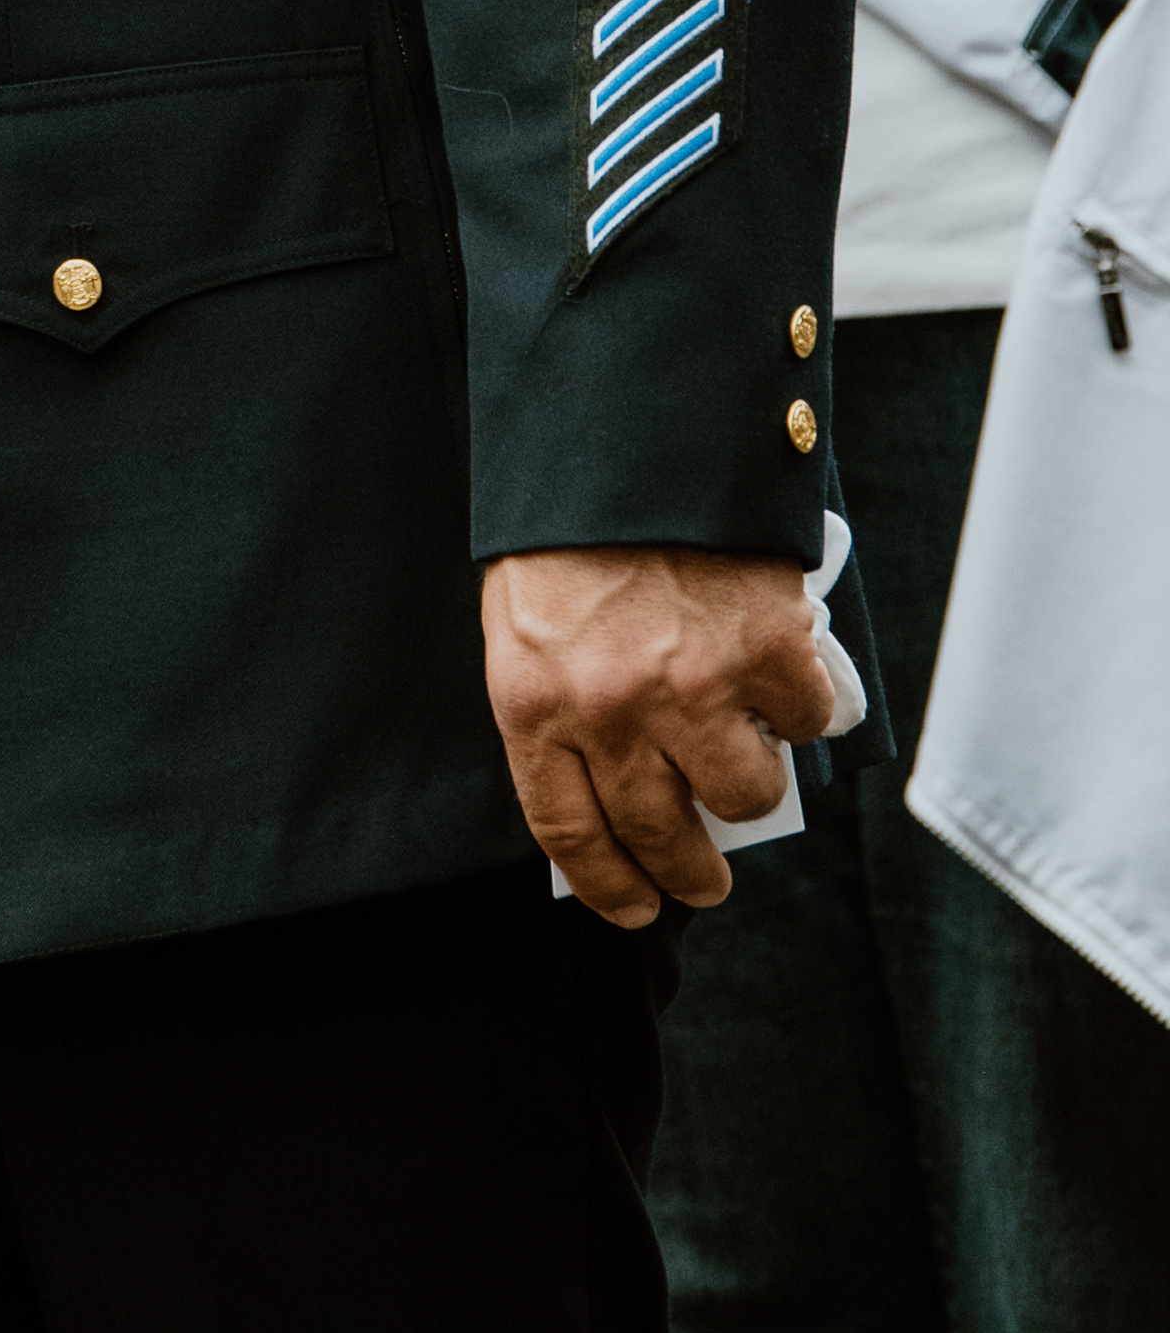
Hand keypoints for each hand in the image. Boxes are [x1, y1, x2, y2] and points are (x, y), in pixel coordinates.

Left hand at [483, 541, 834, 922]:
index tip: (636, 908)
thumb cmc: (567, 522)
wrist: (624, 424)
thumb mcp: (528, 620)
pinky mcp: (765, 649)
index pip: (569, 833)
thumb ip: (564, 704)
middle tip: (707, 879)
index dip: (608, 885)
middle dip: (691, 874)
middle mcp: (610, 709)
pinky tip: (784, 679)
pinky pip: (803, 720)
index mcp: (532, 700)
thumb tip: (628, 791)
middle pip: (661, 835)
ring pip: (745, 794)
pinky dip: (802, 707)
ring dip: (753, 790)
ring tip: (748, 765)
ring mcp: (692, 684)